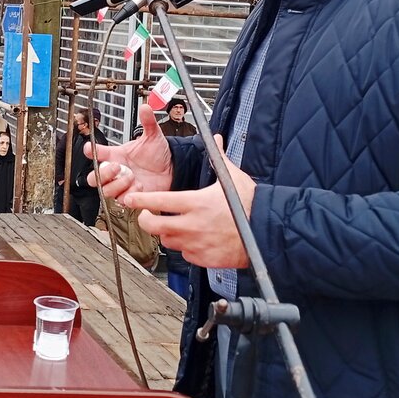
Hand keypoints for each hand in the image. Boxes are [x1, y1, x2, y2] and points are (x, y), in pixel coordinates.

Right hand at [86, 105, 173, 198]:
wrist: (172, 169)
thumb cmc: (158, 154)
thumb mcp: (153, 136)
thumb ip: (148, 122)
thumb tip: (146, 107)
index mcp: (116, 155)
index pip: (96, 153)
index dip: (91, 151)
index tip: (91, 149)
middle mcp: (116, 171)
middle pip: (93, 178)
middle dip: (102, 174)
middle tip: (117, 167)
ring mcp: (121, 185)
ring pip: (106, 190)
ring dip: (118, 184)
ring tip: (132, 177)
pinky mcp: (130, 196)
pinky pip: (121, 200)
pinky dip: (129, 194)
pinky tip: (140, 186)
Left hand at [125, 134, 255, 268]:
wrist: (268, 231)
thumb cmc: (250, 204)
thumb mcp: (232, 177)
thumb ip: (219, 157)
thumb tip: (217, 138)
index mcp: (195, 203)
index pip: (157, 202)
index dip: (140, 201)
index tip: (130, 199)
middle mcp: (191, 225)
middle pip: (153, 226)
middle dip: (146, 220)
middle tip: (147, 215)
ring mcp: (196, 244)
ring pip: (168, 241)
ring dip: (167, 233)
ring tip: (175, 225)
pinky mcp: (203, 259)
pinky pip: (185, 254)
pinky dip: (185, 247)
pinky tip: (194, 239)